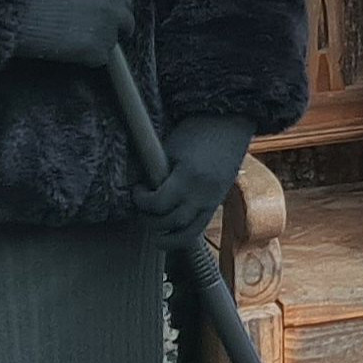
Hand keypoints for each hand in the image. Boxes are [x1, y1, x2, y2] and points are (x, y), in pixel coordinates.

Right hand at [9, 0, 135, 68]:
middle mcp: (112, 9)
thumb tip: (90, 4)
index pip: (125, 3)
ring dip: (97, 45)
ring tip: (73, 43)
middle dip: (118, 32)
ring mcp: (108, 31)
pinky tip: (70, 52)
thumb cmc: (40, 1)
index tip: (114, 20)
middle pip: (127, 24)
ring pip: (111, 44)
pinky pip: (98, 60)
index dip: (118, 13)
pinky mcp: (99, 51)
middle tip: (101, 38)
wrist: (29, 17)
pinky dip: (87, 59)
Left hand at [135, 114, 253, 250]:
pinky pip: (199, 228)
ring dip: (167, 238)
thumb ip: (153, 168)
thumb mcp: (170, 147)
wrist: (230, 124)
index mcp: (190, 177)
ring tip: (154, 232)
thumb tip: (132, 183)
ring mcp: (213, 201)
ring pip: (188, 234)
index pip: (159, 203)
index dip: (142, 202)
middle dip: (150, 221)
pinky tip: (170, 233)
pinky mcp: (218, 203)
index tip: (136, 192)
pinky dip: (183, 235)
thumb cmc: (197, 131)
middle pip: (171, 222)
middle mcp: (204, 194)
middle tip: (141, 210)